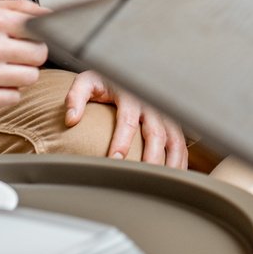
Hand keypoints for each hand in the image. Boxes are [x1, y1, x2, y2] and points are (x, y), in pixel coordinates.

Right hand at [0, 0, 49, 107]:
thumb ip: (18, 8)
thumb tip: (49, 13)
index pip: (40, 30)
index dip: (40, 35)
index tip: (33, 39)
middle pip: (39, 55)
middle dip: (32, 55)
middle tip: (17, 55)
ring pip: (30, 78)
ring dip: (22, 74)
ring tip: (4, 68)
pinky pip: (14, 97)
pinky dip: (8, 91)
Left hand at [64, 70, 188, 168]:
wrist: (130, 70)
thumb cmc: (108, 79)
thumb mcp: (89, 81)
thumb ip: (76, 96)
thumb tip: (71, 119)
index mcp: (130, 94)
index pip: (128, 120)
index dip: (122, 141)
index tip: (114, 159)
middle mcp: (152, 104)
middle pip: (156, 134)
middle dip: (149, 158)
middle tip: (140, 178)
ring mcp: (165, 115)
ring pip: (174, 141)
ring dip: (169, 163)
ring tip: (160, 183)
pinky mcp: (173, 124)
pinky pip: (181, 145)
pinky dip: (180, 162)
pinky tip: (174, 178)